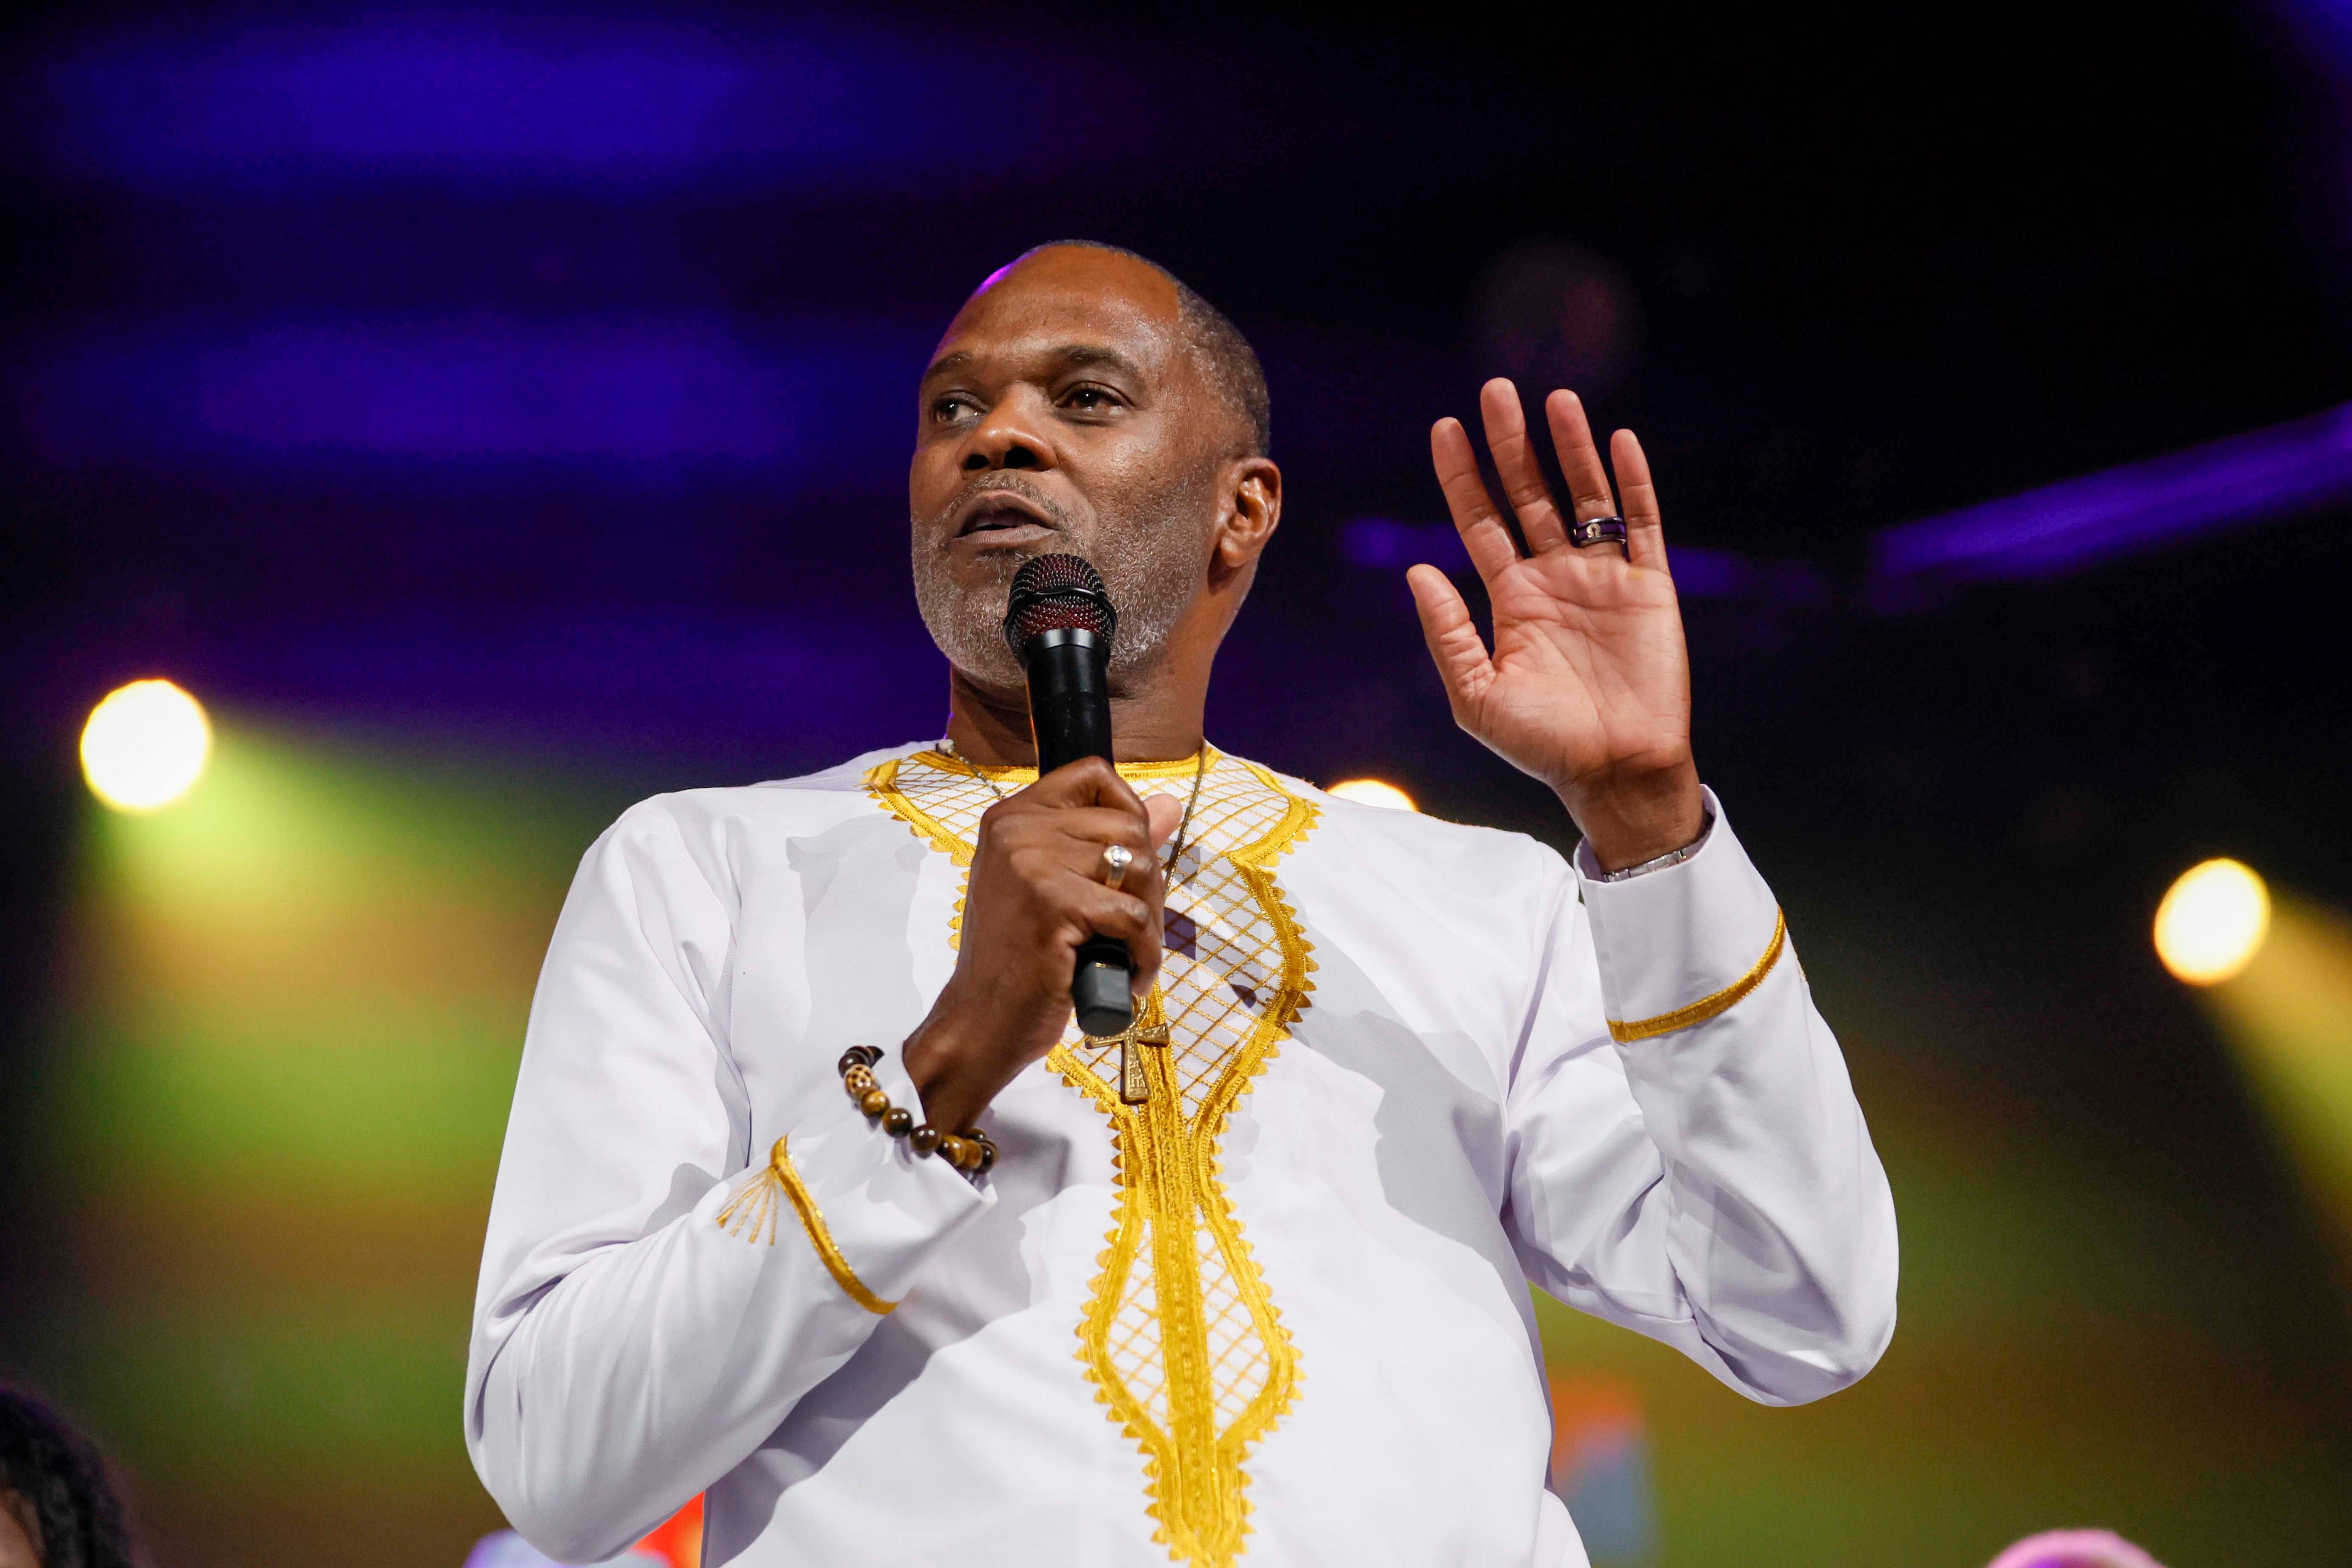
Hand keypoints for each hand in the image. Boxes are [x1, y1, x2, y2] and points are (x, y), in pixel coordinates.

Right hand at [900, 758, 1185, 1131]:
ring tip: (1129, 950)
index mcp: (1012, 817)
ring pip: (1138, 867)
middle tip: (1132, 927)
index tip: (1125, 864)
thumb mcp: (1057, 890)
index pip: (1094, 774)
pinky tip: (1130, 978)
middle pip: (1127, 825)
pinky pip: (1134, 916)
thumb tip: (1171, 805)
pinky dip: (1144, 954)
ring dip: (1149, 917)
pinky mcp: (1052, 903)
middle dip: (1147, 880)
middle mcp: (1016, 828)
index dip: (1128, 811)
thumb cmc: (1019, 959)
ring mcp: (1031, 862)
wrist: (981, 1022)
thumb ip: (1107, 843)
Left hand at [1410, 379, 1704, 870]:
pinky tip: (1617, 440)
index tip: (1445, 428)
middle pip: (1528, 494)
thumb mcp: (1477, 694)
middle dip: (1512, 443)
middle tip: (1497, 390)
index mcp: (1511, 598)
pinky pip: (1642, 525)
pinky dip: (1632, 483)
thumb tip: (1416, 570)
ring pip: (1585, 497)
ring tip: (1555, 399)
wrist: (1615, 771)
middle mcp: (1554, 578)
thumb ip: (1447, 632)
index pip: (1480, 521)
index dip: (1462, 475)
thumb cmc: (1542, 744)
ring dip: (1570, 448)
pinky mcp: (1649, 588)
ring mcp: (1603, 579)